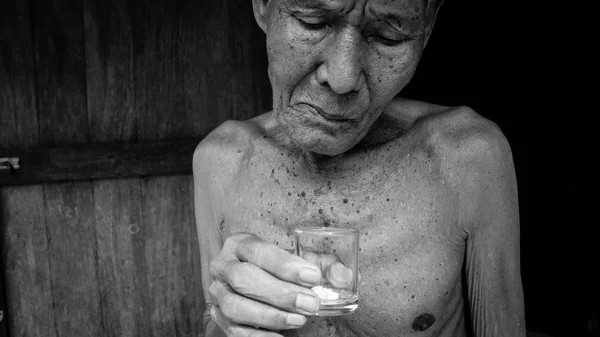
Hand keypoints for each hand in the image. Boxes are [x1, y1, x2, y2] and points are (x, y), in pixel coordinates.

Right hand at [208, 232, 353, 335]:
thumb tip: (343, 276)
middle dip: (280, 293)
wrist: (260, 283)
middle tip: (310, 303)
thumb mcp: (302, 260)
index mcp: (240, 244)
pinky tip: (281, 336)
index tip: (312, 276)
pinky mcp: (219, 316)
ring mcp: (218, 293)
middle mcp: (223, 266)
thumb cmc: (281, 269)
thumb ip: (324, 265)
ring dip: (270, 315)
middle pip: (244, 278)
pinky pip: (234, 331)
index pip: (258, 251)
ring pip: (235, 306)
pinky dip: (258, 336)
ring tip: (299, 320)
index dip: (285, 264)